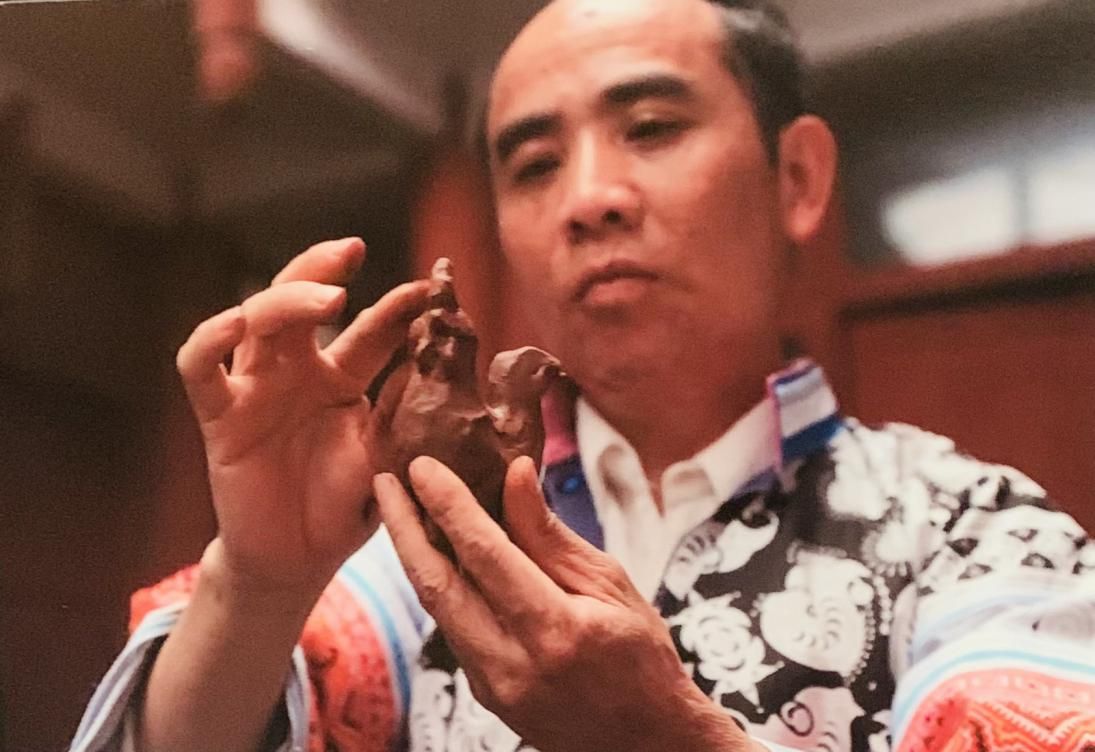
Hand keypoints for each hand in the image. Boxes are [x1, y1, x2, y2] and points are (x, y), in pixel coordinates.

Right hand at [176, 238, 427, 597]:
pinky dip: (210, 339)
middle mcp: (296, 373)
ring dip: (287, 299)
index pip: (369, 329)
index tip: (430, 288)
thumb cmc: (345, 507)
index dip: (397, 306)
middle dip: (324, 270)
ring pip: (256, 322)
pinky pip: (201, 368)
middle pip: (301, 301)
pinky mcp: (220, 417)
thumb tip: (437, 359)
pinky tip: (236, 321)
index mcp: (341, 379)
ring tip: (329, 297)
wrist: (300, 562)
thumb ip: (404, 411)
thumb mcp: (386, 455)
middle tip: (353, 250)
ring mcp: (255, 390)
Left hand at [374, 456, 757, 751]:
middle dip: (403, 527)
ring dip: (414, 556)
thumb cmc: (642, 658)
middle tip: (385, 482)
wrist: (646, 743)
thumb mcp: (611, 585)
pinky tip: (438, 556)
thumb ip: (550, 535)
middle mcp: (512, 664)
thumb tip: (514, 474)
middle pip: (436, 584)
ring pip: (437, 608)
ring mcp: (492, 687)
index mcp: (554, 630)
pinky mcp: (484, 695)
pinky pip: (453, 630)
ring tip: (402, 510)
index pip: (485, 552)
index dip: (448, 503)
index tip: (421, 466)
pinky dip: (441, 587)